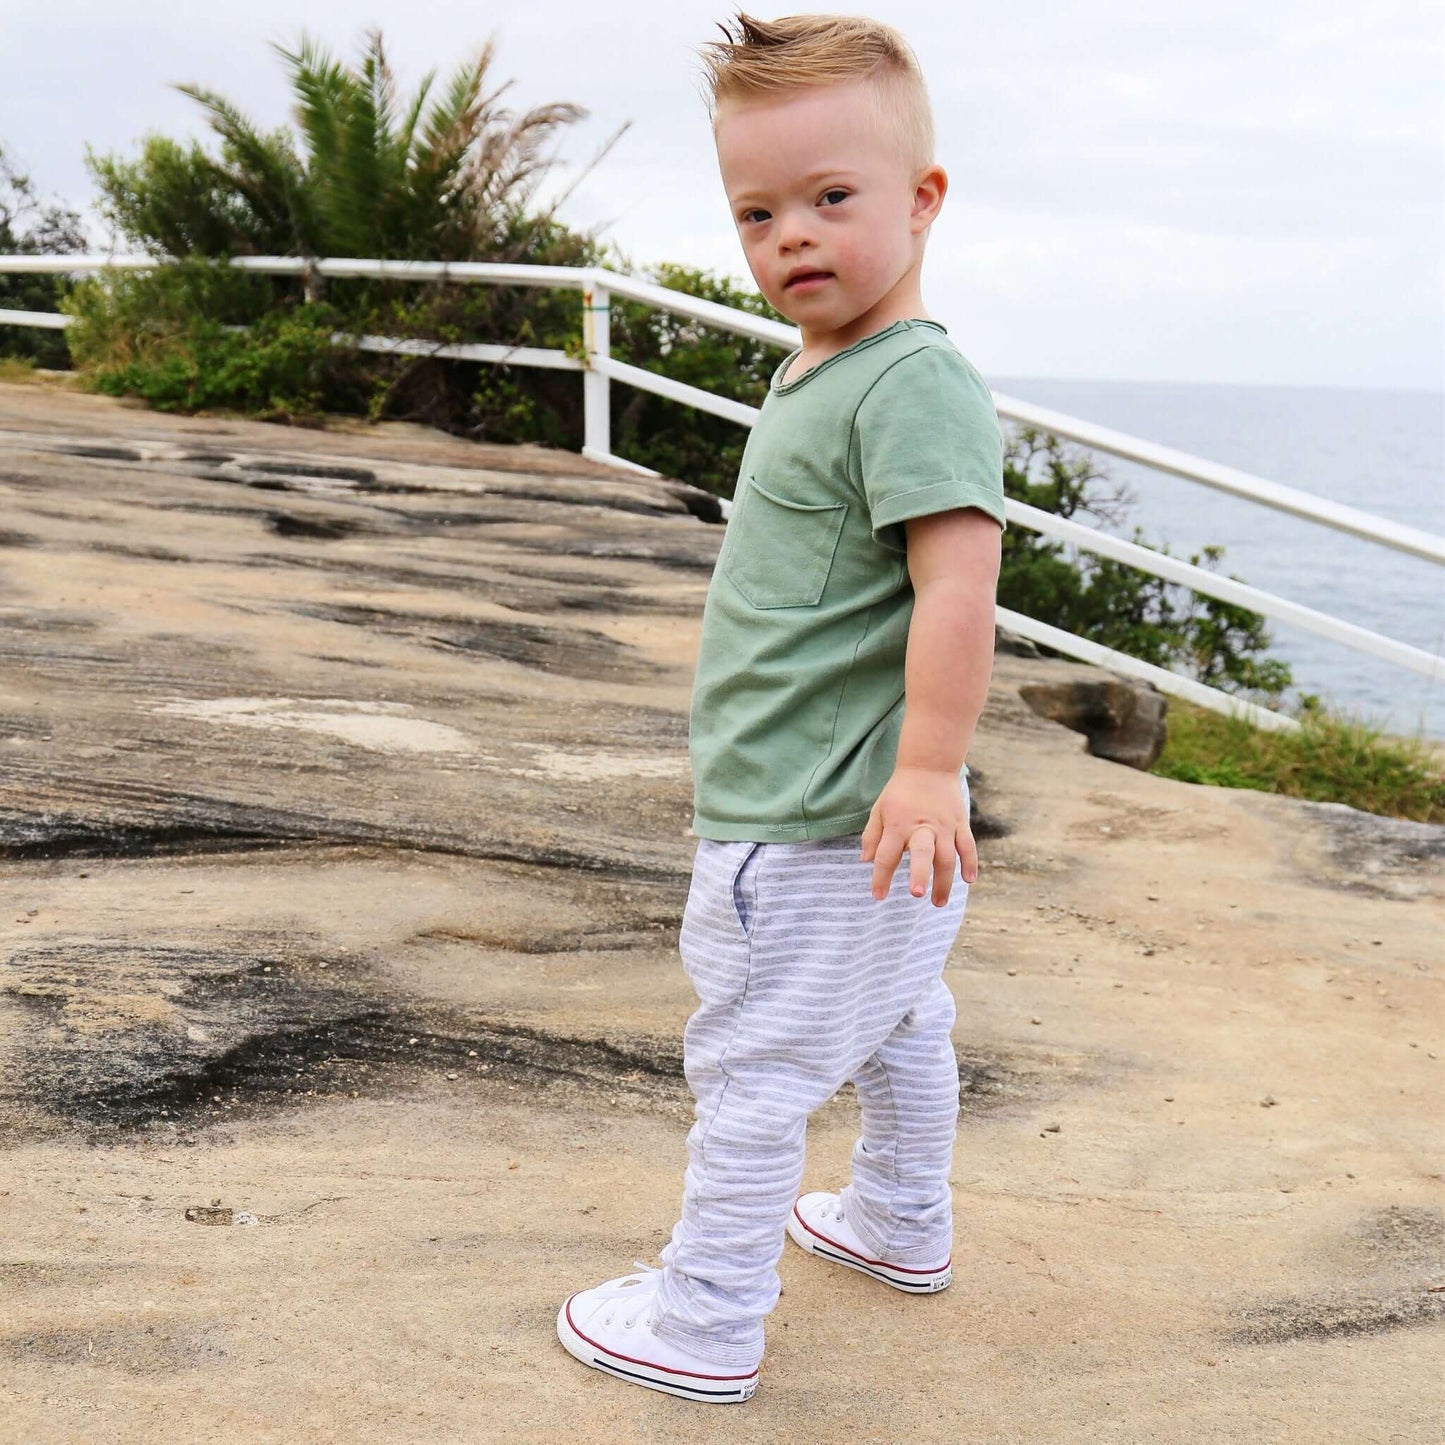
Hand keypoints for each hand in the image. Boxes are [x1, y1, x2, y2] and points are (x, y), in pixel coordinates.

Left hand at [860, 767, 977, 905]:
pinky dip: (970, 862)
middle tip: (916, 894)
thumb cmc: (900, 792)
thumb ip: (871, 836)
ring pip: (947, 856)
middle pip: (922, 853)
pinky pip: (968, 845)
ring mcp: (944, 826)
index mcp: (897, 825)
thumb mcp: (879, 809)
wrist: (929, 766)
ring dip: (944, 880)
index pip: (887, 855)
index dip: (881, 877)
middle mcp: (921, 827)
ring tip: (938, 902)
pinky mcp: (960, 823)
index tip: (878, 896)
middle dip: (920, 874)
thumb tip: (865, 861)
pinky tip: (969, 880)